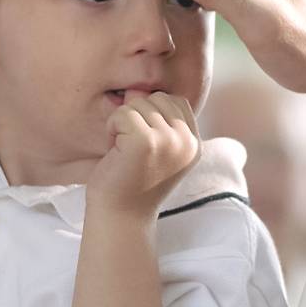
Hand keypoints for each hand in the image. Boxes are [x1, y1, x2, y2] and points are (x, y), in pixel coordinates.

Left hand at [87, 92, 200, 216]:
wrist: (120, 218)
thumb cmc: (131, 182)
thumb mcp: (155, 148)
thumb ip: (155, 118)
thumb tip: (135, 88)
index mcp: (194, 144)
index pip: (176, 101)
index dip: (152, 113)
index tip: (143, 143)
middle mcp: (187, 142)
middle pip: (157, 98)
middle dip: (137, 116)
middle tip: (130, 148)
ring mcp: (169, 141)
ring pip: (138, 103)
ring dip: (122, 124)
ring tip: (123, 152)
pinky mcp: (146, 142)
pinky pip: (122, 114)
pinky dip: (112, 128)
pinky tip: (114, 152)